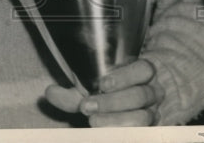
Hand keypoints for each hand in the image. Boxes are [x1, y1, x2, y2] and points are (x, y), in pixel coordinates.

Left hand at [44, 59, 164, 125]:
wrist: (134, 106)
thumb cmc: (114, 92)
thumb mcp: (95, 88)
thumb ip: (73, 92)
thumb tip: (50, 92)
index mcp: (144, 72)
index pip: (143, 69)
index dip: (125, 76)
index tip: (102, 84)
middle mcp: (153, 92)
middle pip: (141, 95)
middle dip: (112, 102)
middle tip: (87, 107)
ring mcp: (153, 113)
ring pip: (143, 117)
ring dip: (116, 120)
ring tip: (94, 122)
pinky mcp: (151, 129)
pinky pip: (141, 133)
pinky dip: (123, 132)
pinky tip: (107, 133)